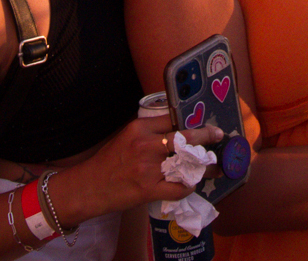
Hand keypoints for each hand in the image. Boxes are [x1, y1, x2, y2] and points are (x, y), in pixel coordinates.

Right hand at [52, 114, 225, 224]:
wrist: (89, 187)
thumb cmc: (108, 162)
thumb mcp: (126, 137)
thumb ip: (148, 132)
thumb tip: (175, 129)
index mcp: (139, 128)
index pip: (171, 118)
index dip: (190, 119)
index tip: (202, 120)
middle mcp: (145, 145)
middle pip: (184, 136)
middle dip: (205, 135)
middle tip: (218, 135)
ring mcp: (148, 168)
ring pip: (186, 163)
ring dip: (203, 166)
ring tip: (214, 166)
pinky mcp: (149, 189)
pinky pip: (178, 188)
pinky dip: (189, 187)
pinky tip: (192, 186)